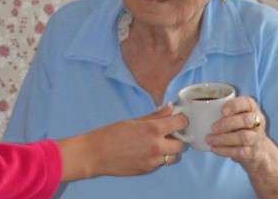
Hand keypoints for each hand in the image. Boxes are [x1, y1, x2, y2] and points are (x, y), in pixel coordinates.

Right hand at [57, 103, 186, 180]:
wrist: (96, 154)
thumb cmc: (111, 134)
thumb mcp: (133, 121)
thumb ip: (155, 116)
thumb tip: (170, 107)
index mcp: (154, 129)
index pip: (181, 123)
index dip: (180, 120)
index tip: (176, 119)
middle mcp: (157, 146)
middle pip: (181, 143)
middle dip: (175, 138)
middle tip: (164, 133)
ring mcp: (154, 160)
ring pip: (173, 156)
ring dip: (168, 150)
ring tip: (153, 145)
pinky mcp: (148, 169)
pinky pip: (160, 163)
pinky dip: (156, 157)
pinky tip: (143, 152)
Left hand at [205, 96, 266, 166]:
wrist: (258, 151)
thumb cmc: (239, 127)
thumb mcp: (235, 115)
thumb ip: (218, 109)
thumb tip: (187, 109)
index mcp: (252, 109)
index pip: (248, 102)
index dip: (235, 105)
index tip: (223, 110)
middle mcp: (257, 122)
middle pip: (246, 120)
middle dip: (228, 123)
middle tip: (213, 127)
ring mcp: (256, 138)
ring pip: (243, 137)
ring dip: (224, 138)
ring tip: (209, 139)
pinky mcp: (251, 152)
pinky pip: (240, 151)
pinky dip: (225, 150)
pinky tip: (214, 149)